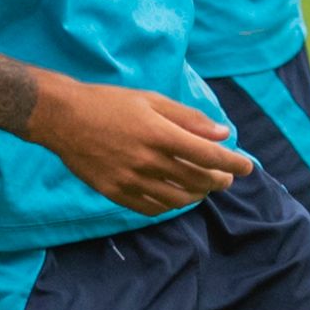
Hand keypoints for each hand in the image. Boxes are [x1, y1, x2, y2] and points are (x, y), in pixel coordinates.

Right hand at [29, 78, 252, 215]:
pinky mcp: (115, 193)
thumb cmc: (109, 103)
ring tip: (203, 188)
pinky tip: (174, 198)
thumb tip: (223, 133)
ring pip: (177, 200)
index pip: (209, 155)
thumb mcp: (151, 100)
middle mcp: (147, 161)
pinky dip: (169, 206)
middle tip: (225, 177)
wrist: (62, 118)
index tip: (247, 167)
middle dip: (218, 181)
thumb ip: (188, 118)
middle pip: (197, 181)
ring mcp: (130, 180)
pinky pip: (150, 208)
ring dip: (197, 196)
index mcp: (159, 134)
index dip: (233, 163)